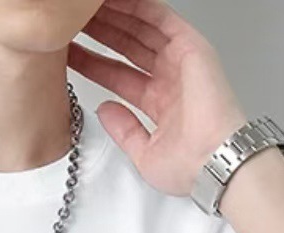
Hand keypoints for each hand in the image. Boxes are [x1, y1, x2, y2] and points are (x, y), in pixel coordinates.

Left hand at [67, 0, 249, 196]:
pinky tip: (116, 2)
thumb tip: (105, 110)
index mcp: (160, 104)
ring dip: (115, 16)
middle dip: (101, 32)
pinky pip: (160, 18)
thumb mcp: (143, 154)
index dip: (94, 62)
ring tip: (87, 8)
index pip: (119, 76)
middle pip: (128, 47)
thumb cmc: (190, 166)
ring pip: (141, 29)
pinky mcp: (191, 47)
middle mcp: (170, 79)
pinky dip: (139, 7)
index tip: (71, 53)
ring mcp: (180, 61)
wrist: (212, 162)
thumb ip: (123, 130)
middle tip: (74, 22)